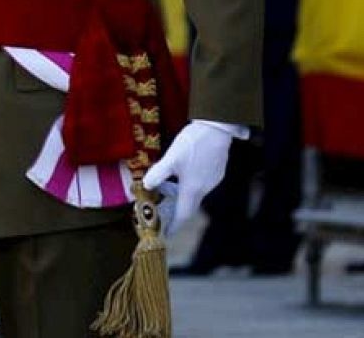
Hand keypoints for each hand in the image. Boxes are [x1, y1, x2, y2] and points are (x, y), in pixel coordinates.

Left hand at [143, 120, 236, 235]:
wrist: (216, 128)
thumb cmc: (193, 144)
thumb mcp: (171, 158)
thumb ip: (158, 173)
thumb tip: (146, 185)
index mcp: (192, 189)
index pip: (183, 215)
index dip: (174, 226)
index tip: (166, 234)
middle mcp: (204, 189)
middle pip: (188, 206)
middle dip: (175, 211)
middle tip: (162, 211)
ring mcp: (212, 181)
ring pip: (194, 194)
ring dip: (180, 196)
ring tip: (166, 189)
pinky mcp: (216, 172)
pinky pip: (200, 185)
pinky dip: (188, 186)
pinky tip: (180, 176)